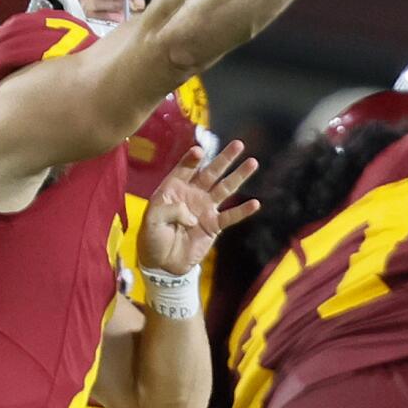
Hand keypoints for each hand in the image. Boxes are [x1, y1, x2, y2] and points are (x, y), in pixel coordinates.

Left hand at [137, 140, 259, 275]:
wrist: (162, 263)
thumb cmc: (152, 237)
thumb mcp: (152, 220)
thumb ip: (169, 210)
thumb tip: (192, 214)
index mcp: (174, 187)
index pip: (185, 168)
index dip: (192, 159)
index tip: (199, 152)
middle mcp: (193, 193)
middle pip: (211, 172)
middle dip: (224, 158)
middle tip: (238, 144)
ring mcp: (205, 208)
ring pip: (225, 188)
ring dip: (239, 176)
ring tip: (252, 162)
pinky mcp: (214, 225)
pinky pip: (230, 216)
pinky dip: (242, 211)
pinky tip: (255, 203)